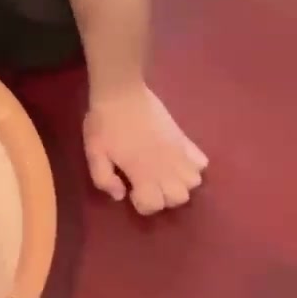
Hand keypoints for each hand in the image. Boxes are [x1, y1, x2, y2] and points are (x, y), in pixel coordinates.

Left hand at [83, 84, 207, 214]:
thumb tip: (121, 195)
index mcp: (142, 172)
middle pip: (180, 198)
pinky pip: (202, 161)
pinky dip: (193, 166)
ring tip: (165, 174)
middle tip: (150, 184)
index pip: (154, 205)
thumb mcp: (95, 153)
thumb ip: (104, 179)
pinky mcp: (184, 138)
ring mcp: (178, 151)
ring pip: (194, 182)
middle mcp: (165, 166)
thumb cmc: (104, 123)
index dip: (143, 204)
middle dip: (165, 197)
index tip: (133, 190)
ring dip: (181, 183)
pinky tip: (178, 160)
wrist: (121, 92)